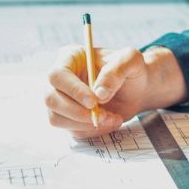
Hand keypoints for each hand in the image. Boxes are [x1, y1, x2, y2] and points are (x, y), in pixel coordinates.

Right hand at [45, 44, 185, 137]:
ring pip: (57, 118)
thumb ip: (116, 71)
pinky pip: (71, 130)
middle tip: (103, 115)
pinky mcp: (69, 118)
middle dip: (77, 112)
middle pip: (51, 99)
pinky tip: (110, 121)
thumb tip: (99, 93)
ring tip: (112, 118)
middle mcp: (61, 79)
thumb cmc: (131, 70)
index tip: (93, 101)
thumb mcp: (131, 60)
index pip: (57, 75)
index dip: (72, 90)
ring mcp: (62, 100)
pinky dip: (92, 130)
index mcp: (70, 58)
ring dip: (85, 124)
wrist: (137, 89)